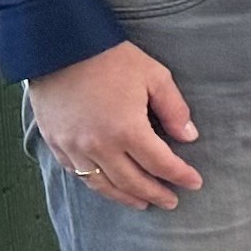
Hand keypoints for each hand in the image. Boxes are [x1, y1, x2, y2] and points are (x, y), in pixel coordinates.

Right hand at [28, 40, 202, 210]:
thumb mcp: (154, 76)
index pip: (160, 164)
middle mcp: (98, 146)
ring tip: (143, 203)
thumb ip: (174, 109)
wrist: (59, 47)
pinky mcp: (55, 143)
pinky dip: (97, 185)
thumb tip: (189, 136)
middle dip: (155, 193)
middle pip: (132, 181)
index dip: (180, 175)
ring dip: (125, 197)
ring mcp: (73, 147)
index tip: (195, 183)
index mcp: (126, 130)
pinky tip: (109, 186)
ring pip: (103, 185)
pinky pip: (78, 174)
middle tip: (172, 201)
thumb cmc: (110, 59)